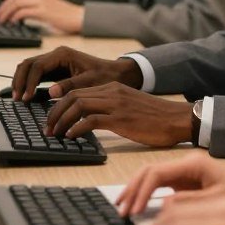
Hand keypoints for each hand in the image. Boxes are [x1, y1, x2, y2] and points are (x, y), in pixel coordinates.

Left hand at [0, 0, 82, 32]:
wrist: (79, 17)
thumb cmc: (65, 17)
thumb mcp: (48, 9)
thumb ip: (35, 9)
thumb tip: (19, 17)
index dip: (5, 4)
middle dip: (2, 8)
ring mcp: (41, 2)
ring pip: (16, 4)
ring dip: (6, 13)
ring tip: (2, 21)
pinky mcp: (44, 11)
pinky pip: (23, 12)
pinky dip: (15, 17)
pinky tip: (13, 23)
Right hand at [11, 45, 142, 99]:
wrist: (116, 74)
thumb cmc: (105, 77)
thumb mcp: (89, 82)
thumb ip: (69, 86)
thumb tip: (50, 92)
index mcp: (63, 54)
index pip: (37, 66)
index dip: (29, 82)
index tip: (26, 98)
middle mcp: (56, 55)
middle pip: (28, 64)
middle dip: (20, 80)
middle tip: (17, 99)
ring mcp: (54, 61)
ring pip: (29, 67)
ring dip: (21, 81)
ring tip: (18, 99)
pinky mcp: (55, 70)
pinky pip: (35, 74)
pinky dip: (28, 83)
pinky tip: (26, 96)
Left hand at [44, 82, 192, 146]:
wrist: (176, 118)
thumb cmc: (155, 117)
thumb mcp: (129, 106)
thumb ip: (110, 108)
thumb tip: (88, 121)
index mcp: (113, 88)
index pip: (77, 90)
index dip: (60, 104)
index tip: (52, 119)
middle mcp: (112, 92)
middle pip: (73, 96)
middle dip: (55, 112)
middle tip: (48, 128)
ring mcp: (116, 104)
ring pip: (78, 106)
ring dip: (62, 120)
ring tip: (55, 134)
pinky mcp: (121, 119)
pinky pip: (91, 120)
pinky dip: (77, 128)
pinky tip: (71, 137)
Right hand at [117, 152, 224, 219]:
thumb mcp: (218, 201)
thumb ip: (190, 202)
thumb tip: (164, 207)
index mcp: (193, 163)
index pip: (156, 173)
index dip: (141, 191)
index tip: (133, 211)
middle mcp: (186, 163)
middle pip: (149, 171)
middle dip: (133, 189)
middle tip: (120, 209)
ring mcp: (186, 172)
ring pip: (152, 177)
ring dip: (137, 191)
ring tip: (124, 208)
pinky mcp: (187, 181)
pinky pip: (161, 186)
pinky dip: (147, 195)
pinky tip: (139, 207)